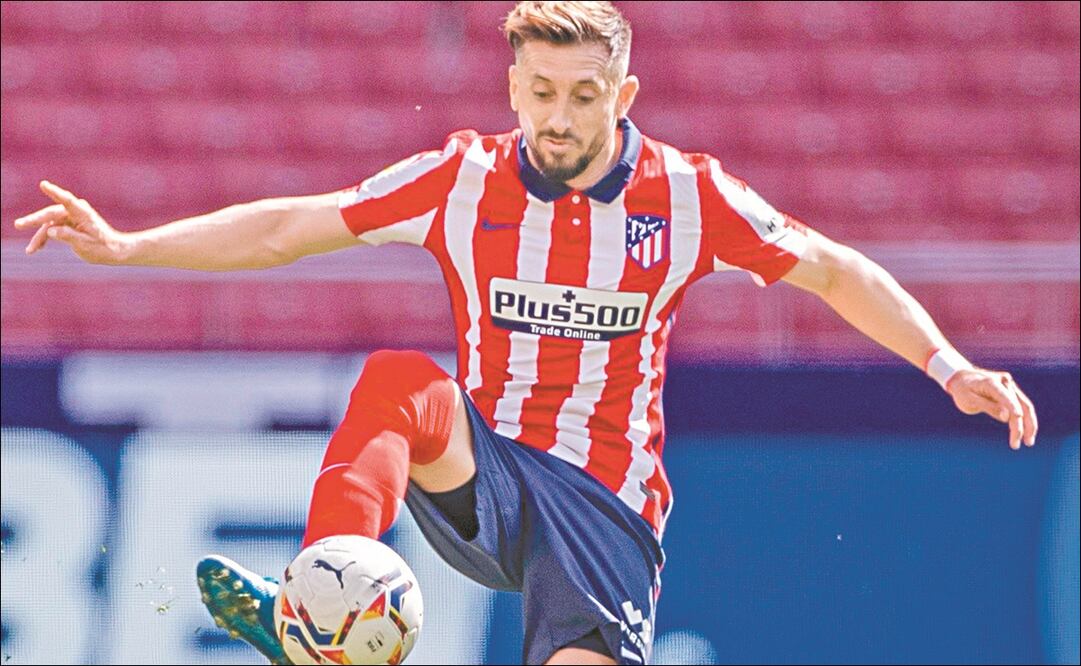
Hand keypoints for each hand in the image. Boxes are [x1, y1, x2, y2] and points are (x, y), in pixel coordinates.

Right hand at [13, 181, 130, 263]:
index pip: (66, 200)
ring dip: (39, 236)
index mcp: (83, 213)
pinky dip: (46, 238)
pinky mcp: (70, 225)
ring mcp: (72, 218)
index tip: (43, 184)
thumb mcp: (85, 245)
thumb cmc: (104, 248)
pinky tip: (37, 248)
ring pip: (49, 224)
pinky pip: (53, 229)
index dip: (54, 192)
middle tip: (18, 224)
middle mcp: (76, 213)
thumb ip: (68, 236)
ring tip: (30, 250)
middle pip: (50, 214)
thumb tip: (50, 230)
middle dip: (34, 220)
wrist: (114, 251)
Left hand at [946, 369, 1037, 449]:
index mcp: (991, 382)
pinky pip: (1022, 406)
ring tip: (1028, 443)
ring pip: (1026, 406)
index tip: (1018, 417)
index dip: (1012, 407)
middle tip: (1019, 444)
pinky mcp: (1012, 391)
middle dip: (1021, 425)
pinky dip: (1025, 420)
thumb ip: (987, 407)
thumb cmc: (962, 390)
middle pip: (1019, 405)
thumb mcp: (969, 400)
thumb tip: (1007, 417)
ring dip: (1029, 425)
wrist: (962, 378)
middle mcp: (1004, 381)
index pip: (1005, 396)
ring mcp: (1010, 385)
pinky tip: (1026, 433)